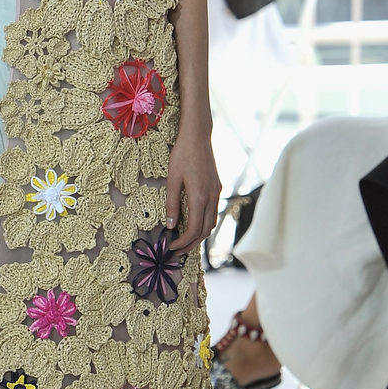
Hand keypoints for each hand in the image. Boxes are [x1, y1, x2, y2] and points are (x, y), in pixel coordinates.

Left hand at [165, 126, 221, 251]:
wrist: (198, 137)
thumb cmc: (182, 155)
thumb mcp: (172, 179)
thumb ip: (172, 204)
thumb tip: (170, 226)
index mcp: (199, 197)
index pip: (193, 230)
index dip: (182, 243)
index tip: (171, 247)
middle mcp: (211, 198)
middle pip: (205, 231)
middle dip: (190, 245)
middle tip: (176, 251)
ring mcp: (217, 193)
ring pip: (211, 223)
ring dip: (199, 236)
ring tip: (184, 242)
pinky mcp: (217, 189)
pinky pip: (213, 213)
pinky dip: (204, 224)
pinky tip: (193, 224)